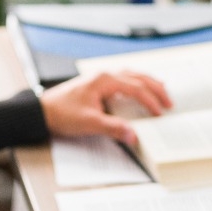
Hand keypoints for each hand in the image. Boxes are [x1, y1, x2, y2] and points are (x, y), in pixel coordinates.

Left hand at [40, 70, 171, 144]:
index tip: (160, 113)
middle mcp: (105, 75)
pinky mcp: (98, 85)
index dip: (150, 101)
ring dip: (148, 83)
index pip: (135, 88)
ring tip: (162, 92)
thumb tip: (133, 135)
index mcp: (104, 80)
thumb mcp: (89, 123)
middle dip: (155, 89)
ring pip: (132, 76)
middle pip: (138, 77)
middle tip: (169, 102)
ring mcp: (101, 79)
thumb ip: (113, 128)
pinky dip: (136, 84)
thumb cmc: (62, 113)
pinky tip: (139, 89)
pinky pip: (124, 80)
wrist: (41, 111)